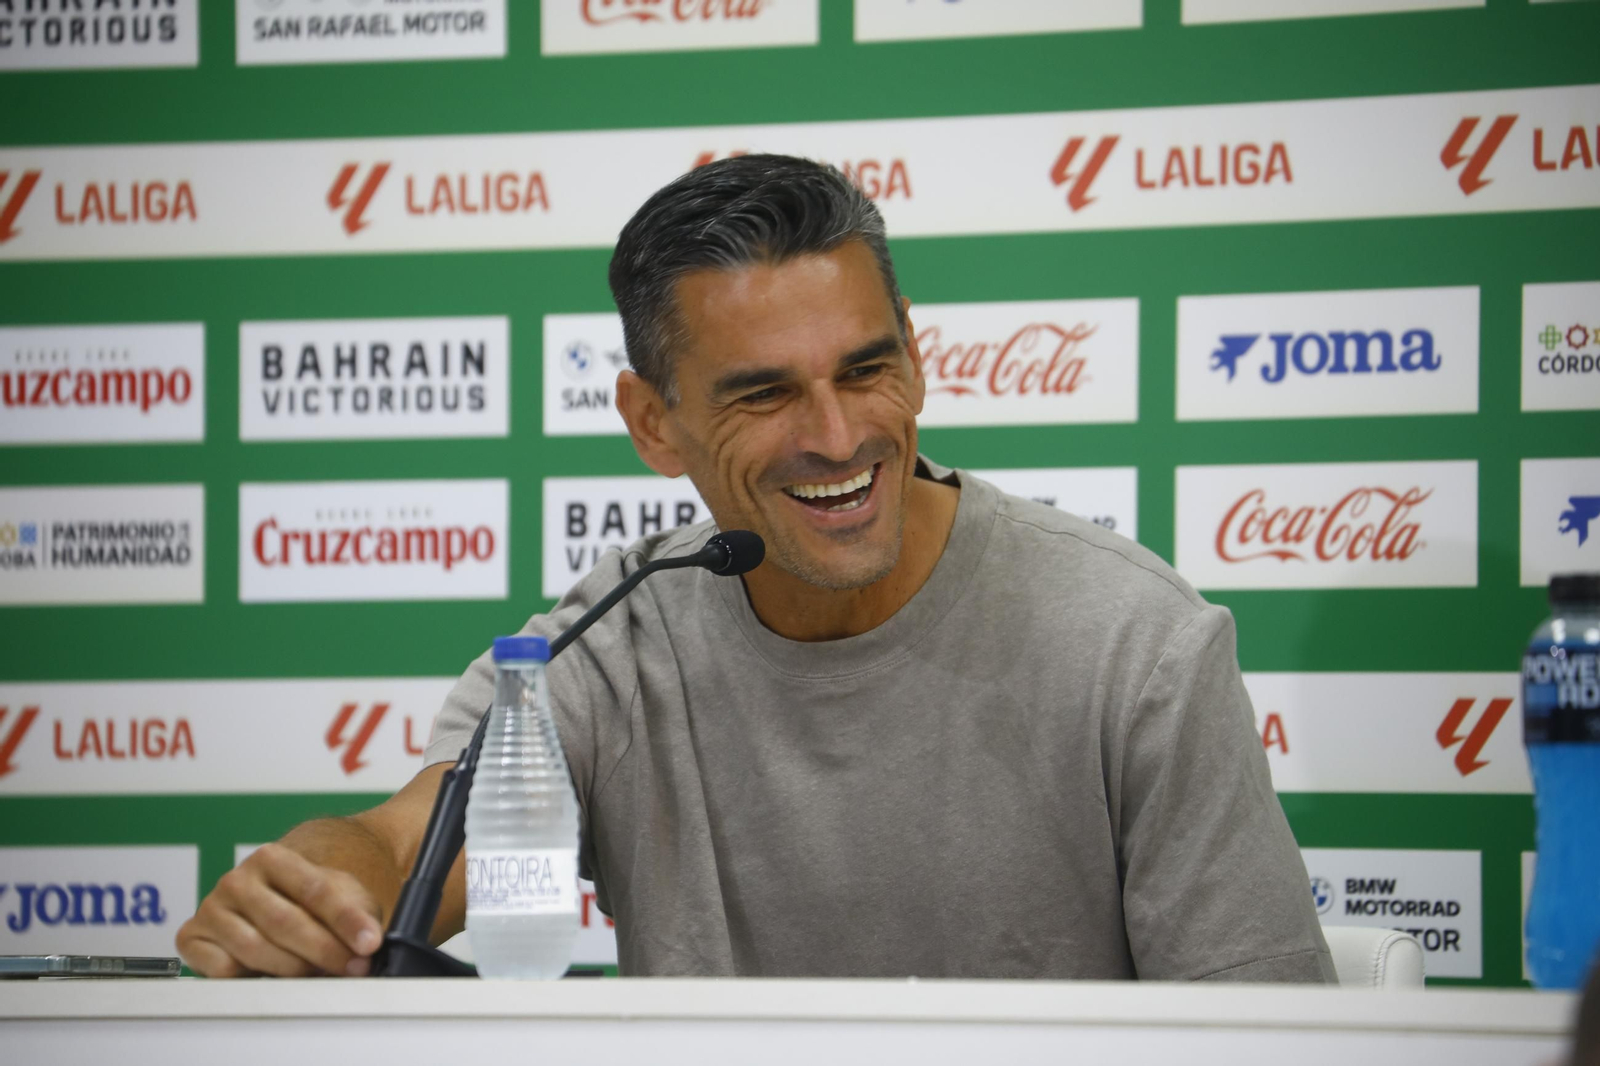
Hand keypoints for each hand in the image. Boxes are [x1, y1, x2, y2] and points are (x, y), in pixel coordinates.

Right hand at [177, 842, 384, 977]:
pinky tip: (274, 977)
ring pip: (254, 949)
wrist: (272, 905)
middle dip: (324, 950)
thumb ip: (356, 913)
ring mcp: (212, 909)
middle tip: (354, 967)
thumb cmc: (308, 903)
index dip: (346, 920)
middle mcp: (236, 880)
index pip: (314, 889)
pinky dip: (251, 979)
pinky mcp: (192, 939)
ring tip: (321, 974)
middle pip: (284, 922)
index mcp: (271, 858)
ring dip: (293, 969)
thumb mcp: (340, 897)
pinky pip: (222, 969)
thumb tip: (369, 940)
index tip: (369, 943)